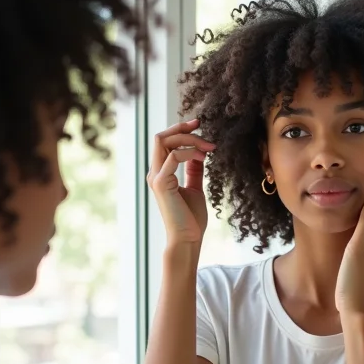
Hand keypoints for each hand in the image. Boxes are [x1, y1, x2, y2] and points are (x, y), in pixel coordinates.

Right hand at [147, 119, 215, 245]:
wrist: (188, 239)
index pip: (164, 142)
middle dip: (183, 128)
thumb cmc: (191, 219)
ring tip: (208, 147)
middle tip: (202, 127)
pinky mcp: (161, 184)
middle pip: (161, 137)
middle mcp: (155, 173)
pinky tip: (202, 158)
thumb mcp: (195, 188)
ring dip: (188, 139)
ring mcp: (156, 178)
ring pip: (164, 141)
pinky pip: (173, 156)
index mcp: (161, 173)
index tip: (198, 124)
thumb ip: (194, 171)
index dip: (180, 130)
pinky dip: (190, 153)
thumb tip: (199, 154)